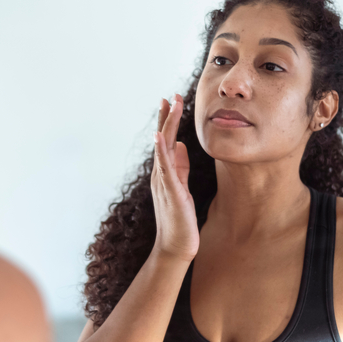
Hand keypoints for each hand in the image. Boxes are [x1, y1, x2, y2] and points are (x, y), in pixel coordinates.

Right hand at [151, 94, 198, 261]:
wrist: (176, 247)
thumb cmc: (180, 220)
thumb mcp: (182, 187)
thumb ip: (180, 166)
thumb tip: (180, 145)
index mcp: (164, 172)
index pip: (165, 141)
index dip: (169, 120)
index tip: (172, 100)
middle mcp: (160, 174)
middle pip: (161, 139)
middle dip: (167, 116)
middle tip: (171, 95)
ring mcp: (163, 182)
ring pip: (162, 147)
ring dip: (166, 125)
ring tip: (169, 105)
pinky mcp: (170, 191)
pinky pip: (164, 166)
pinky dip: (161, 150)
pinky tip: (161, 135)